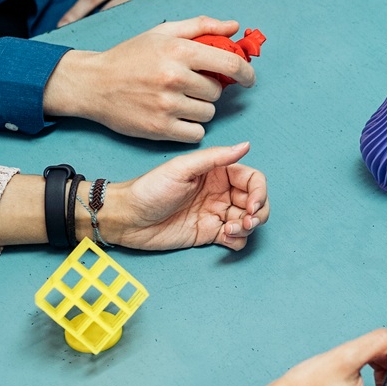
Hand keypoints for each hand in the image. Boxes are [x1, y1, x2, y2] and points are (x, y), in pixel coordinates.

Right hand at [44, 17, 252, 141]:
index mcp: (179, 51)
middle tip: (191, 85)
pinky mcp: (159, 128)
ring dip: (200, 109)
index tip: (248, 78)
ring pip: (208, 114)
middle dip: (209, 89)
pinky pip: (196, 134)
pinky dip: (191, 128)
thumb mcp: (162, 32)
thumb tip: (234, 27)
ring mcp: (167, 105)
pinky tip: (176, 117)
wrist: (93, 83)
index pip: (230, 63)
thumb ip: (201, 27)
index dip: (246, 73)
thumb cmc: (130, 56)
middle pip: (217, 92)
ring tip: (179, 100)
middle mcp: (175, 77)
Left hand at [96, 142, 268, 251]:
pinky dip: (238, 240)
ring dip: (248, 227)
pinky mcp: (209, 233)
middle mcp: (220, 192)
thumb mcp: (182, 168)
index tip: (251, 205)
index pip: (252, 179)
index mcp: (216, 172)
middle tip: (245, 222)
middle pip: (255, 201)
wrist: (128, 219)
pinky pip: (236, 239)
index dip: (258, 192)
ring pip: (249, 221)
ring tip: (231, 230)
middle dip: (257, 213)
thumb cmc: (149, 189)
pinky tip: (225, 238)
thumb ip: (215, 157)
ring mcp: (216, 213)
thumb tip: (245, 145)